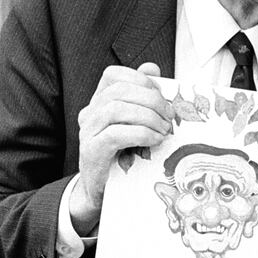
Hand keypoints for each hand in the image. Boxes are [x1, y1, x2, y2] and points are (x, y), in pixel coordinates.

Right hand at [71, 63, 171, 233]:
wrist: (103, 191)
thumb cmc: (124, 155)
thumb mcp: (137, 122)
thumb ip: (143, 95)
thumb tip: (152, 67)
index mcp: (99, 101)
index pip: (114, 75)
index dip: (140, 79)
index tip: (161, 94)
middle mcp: (89, 113)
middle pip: (119, 91)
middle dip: (151, 100)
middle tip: (169, 116)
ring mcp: (87, 131)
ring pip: (116, 109)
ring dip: (148, 117)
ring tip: (164, 130)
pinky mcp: (91, 151)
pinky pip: (115, 134)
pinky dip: (141, 133)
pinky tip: (155, 140)